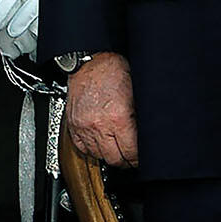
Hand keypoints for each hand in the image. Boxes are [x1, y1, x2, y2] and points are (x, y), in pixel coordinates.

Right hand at [65, 51, 138, 167]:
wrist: (90, 61)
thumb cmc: (113, 71)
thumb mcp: (136, 92)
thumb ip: (139, 116)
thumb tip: (146, 134)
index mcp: (118, 117)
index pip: (130, 152)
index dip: (138, 157)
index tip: (141, 157)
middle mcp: (99, 125)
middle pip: (114, 159)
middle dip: (125, 160)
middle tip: (131, 157)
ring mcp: (84, 127)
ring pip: (98, 156)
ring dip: (109, 155)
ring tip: (117, 148)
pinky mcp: (73, 126)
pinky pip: (83, 149)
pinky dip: (93, 149)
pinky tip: (101, 143)